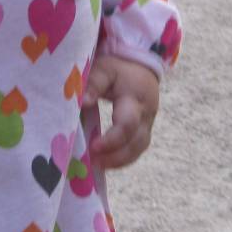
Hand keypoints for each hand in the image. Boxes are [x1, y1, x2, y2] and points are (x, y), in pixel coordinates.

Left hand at [85, 54, 160, 168]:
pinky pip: (137, 148)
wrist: (140, 66)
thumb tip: (83, 103)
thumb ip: (94, 84)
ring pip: (139, 148)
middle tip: (92, 162)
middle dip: (116, 156)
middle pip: (137, 142)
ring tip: (96, 165)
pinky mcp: (145, 129)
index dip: (112, 139)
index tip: (93, 147)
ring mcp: (148, 123)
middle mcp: (146, 114)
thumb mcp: (105, 69)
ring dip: (119, 160)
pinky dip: (122, 158)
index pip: (128, 124)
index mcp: (135, 98)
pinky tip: (104, 161)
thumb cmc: (118, 69)